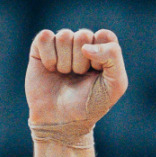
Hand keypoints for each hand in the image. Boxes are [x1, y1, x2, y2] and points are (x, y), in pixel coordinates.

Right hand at [26, 28, 127, 142]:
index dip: (101, 54)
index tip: (98, 73)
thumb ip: (112, 58)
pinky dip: (49, 57)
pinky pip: (46, 37)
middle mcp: (82, 45)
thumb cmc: (90, 104)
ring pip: (64, 35)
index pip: (105, 35)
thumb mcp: (115, 85)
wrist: (62, 121)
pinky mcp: (41, 48)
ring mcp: (61, 46)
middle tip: (79, 77)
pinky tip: (50, 69)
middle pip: (84, 35)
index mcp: (102, 52)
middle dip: (82, 61)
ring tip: (65, 75)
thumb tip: (86, 46)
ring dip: (65, 62)